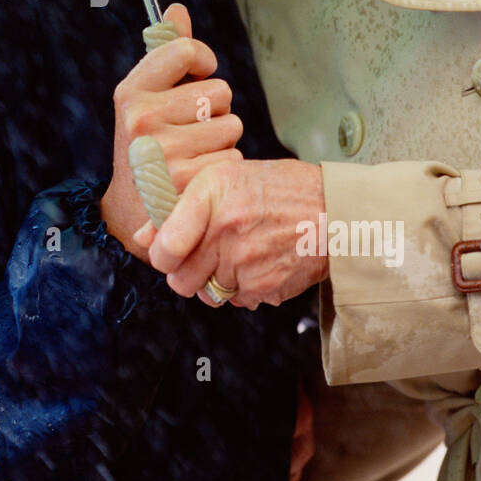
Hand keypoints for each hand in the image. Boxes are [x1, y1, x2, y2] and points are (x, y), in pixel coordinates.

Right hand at [100, 3, 242, 258]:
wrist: (132, 211)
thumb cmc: (147, 143)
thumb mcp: (146, 97)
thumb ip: (166, 53)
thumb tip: (176, 8)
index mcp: (131, 93)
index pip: (186, 50)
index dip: (202, 59)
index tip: (198, 72)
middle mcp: (143, 121)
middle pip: (219, 91)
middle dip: (213, 109)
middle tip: (187, 129)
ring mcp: (164, 153)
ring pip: (232, 124)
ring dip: (221, 139)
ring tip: (193, 153)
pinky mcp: (188, 183)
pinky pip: (234, 155)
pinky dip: (223, 165)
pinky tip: (199, 174)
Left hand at [138, 157, 328, 305]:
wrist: (337, 213)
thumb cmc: (281, 190)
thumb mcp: (226, 179)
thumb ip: (179, 208)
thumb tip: (142, 237)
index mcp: (211, 193)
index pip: (165, 246)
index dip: (162, 254)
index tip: (169, 252)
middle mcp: (225, 228)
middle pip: (180, 280)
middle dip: (187, 273)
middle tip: (206, 256)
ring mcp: (245, 261)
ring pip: (207, 294)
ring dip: (215, 282)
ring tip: (238, 255)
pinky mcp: (264, 286)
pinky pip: (236, 300)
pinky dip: (244, 289)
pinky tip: (260, 263)